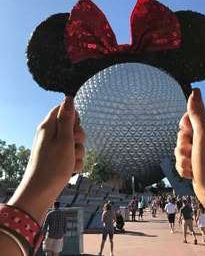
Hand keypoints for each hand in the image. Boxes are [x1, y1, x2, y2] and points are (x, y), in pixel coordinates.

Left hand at [8, 97, 84, 222]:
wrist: (41, 193)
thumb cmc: (53, 166)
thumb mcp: (64, 139)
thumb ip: (67, 118)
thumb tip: (68, 98)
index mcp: (49, 126)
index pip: (62, 109)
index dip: (74, 116)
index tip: (77, 127)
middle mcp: (49, 135)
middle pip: (70, 126)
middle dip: (78, 136)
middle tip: (76, 144)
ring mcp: (52, 147)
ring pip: (73, 142)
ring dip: (78, 151)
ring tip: (72, 160)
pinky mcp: (56, 159)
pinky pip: (70, 154)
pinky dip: (74, 160)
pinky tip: (71, 168)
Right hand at [175, 88, 204, 223]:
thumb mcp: (203, 135)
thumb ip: (197, 113)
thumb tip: (195, 91)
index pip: (188, 117)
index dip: (185, 127)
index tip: (191, 135)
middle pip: (181, 134)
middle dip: (183, 146)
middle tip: (193, 152)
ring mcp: (199, 152)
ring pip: (179, 149)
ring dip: (182, 159)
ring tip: (192, 166)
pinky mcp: (194, 164)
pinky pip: (180, 161)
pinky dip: (183, 168)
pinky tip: (192, 174)